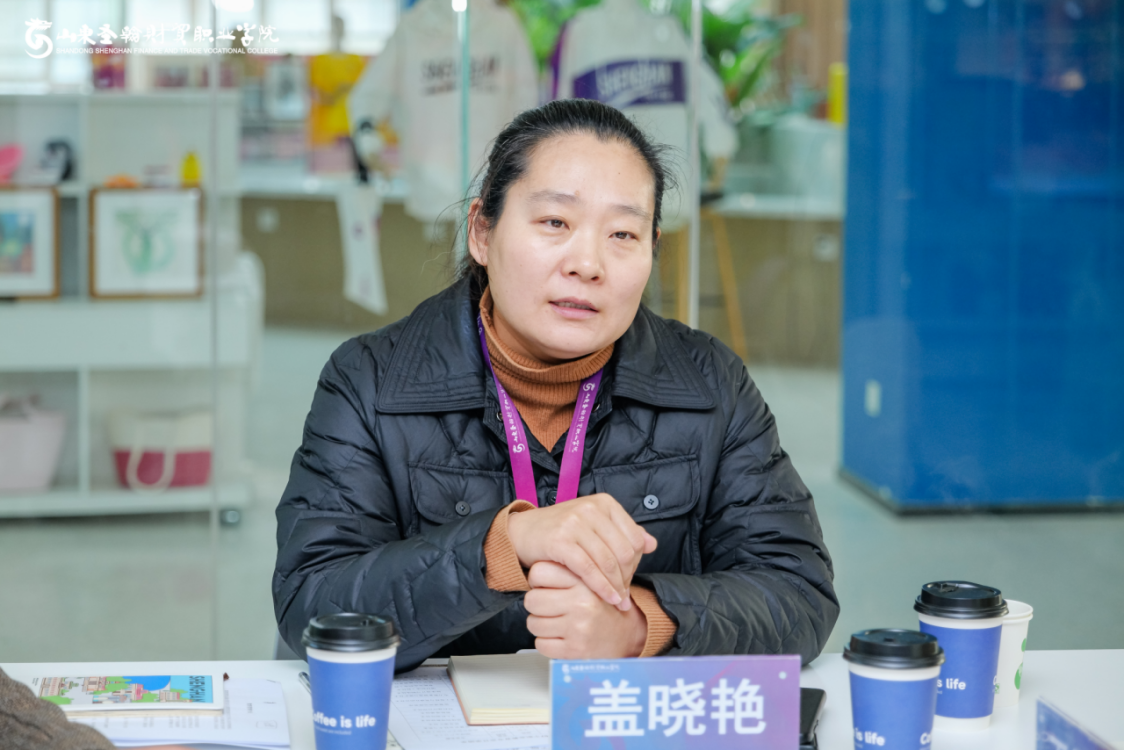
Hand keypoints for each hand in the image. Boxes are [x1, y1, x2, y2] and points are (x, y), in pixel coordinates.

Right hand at [507, 493, 656, 610]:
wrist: (521, 532)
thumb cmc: (560, 532)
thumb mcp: (594, 526)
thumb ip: (622, 533)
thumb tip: (652, 544)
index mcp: (604, 503)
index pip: (634, 538)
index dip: (636, 563)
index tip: (630, 579)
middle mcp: (591, 509)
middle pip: (623, 551)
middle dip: (626, 578)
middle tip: (623, 595)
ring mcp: (575, 523)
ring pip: (608, 562)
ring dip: (616, 586)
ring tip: (618, 602)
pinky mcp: (561, 541)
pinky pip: (588, 569)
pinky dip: (601, 587)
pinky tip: (606, 598)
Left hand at [525, 562, 647, 658]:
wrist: (628, 635)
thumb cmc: (603, 607)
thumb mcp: (591, 580)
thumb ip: (567, 571)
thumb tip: (534, 571)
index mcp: (585, 581)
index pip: (539, 572)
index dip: (538, 581)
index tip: (546, 586)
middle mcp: (582, 603)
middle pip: (532, 600)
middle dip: (537, 605)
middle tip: (549, 607)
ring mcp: (578, 628)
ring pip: (533, 623)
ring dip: (541, 625)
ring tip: (557, 623)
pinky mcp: (574, 650)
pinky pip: (540, 644)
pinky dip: (546, 643)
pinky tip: (560, 638)